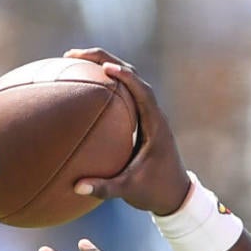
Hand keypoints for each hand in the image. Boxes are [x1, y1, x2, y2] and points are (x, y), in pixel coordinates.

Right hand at [64, 47, 191, 215]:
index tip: (104, 66)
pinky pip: (123, 95)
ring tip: (74, 61)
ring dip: (104, 67)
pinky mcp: (141, 121)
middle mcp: (153, 115)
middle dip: (104, 59)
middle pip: (133, 76)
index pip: (143, 91)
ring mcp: (148, 116)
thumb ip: (105, 189)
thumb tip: (77, 187)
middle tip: (74, 55)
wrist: (176, 195)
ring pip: (128, 82)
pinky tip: (81, 87)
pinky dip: (104, 85)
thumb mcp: (130, 191)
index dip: (126, 77)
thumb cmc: (156, 191)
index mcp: (156, 125)